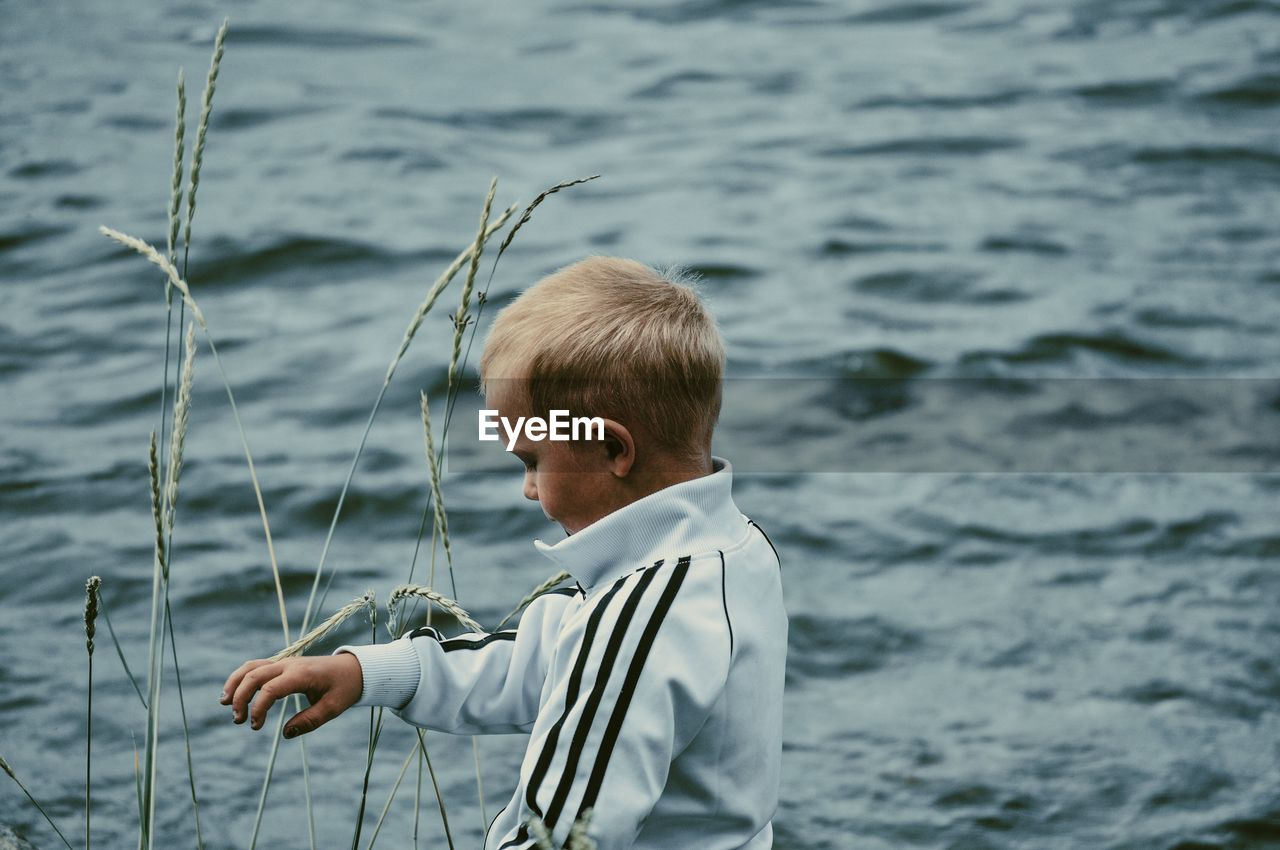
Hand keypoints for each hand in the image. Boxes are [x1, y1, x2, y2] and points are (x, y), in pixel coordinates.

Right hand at [219, 653, 362, 738]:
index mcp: (302, 675)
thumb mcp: (333, 708)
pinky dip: (242, 678)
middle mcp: (289, 665)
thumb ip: (309, 721)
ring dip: (235, 683)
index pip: (270, 689)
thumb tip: (285, 733)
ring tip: (223, 704)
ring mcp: (284, 662)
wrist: (355, 668)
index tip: (256, 727)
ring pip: (251, 667)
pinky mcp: (282, 665)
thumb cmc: (345, 688)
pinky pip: (256, 667)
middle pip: (254, 675)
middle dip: (240, 697)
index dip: (258, 708)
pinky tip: (235, 694)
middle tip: (238, 721)